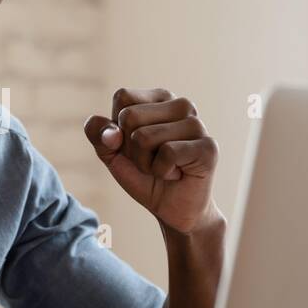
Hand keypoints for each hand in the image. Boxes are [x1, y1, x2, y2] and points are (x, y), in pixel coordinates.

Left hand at [84, 88, 219, 232]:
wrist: (173, 210)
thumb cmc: (144, 176)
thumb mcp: (112, 154)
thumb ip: (99, 135)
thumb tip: (111, 133)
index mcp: (160, 97)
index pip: (123, 97)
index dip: (119, 128)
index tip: (136, 145)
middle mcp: (181, 104)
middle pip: (130, 117)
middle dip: (131, 149)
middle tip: (152, 160)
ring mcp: (197, 124)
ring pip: (144, 137)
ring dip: (146, 163)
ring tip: (165, 168)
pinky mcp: (208, 147)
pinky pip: (166, 153)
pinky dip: (162, 172)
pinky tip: (177, 174)